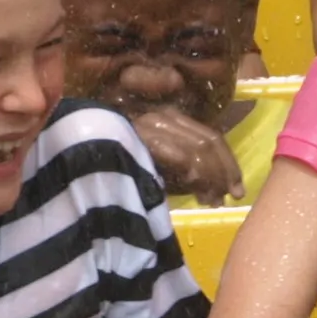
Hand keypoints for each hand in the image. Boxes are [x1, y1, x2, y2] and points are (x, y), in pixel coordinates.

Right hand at [127, 105, 245, 203]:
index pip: (210, 135)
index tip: (238, 189)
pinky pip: (181, 155)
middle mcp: (161, 117)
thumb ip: (188, 174)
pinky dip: (196, 175)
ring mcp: (150, 124)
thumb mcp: (160, 172)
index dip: (228, 163)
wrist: (78, 166)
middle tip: (232, 197)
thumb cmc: (119, 172)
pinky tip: (198, 193)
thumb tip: (217, 193)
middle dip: (225, 171)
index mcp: (168, 119)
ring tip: (213, 200)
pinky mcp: (142, 137)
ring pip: (199, 147)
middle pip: (209, 140)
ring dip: (212, 176)